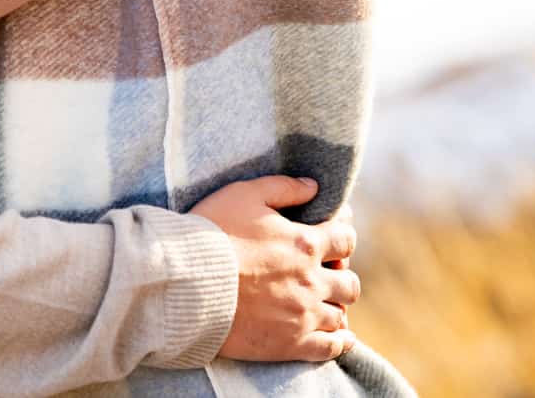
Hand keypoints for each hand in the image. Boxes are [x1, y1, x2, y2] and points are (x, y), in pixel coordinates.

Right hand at [192, 177, 359, 363]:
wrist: (185, 282)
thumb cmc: (211, 234)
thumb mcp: (243, 195)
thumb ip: (283, 188)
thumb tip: (313, 186)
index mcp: (304, 243)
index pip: (345, 240)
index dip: (342, 236)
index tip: (333, 237)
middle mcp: (311, 281)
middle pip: (348, 283)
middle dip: (340, 275)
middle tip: (325, 274)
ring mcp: (303, 315)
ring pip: (340, 315)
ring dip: (336, 306)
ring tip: (325, 303)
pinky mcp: (290, 344)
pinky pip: (330, 348)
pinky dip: (340, 342)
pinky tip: (340, 336)